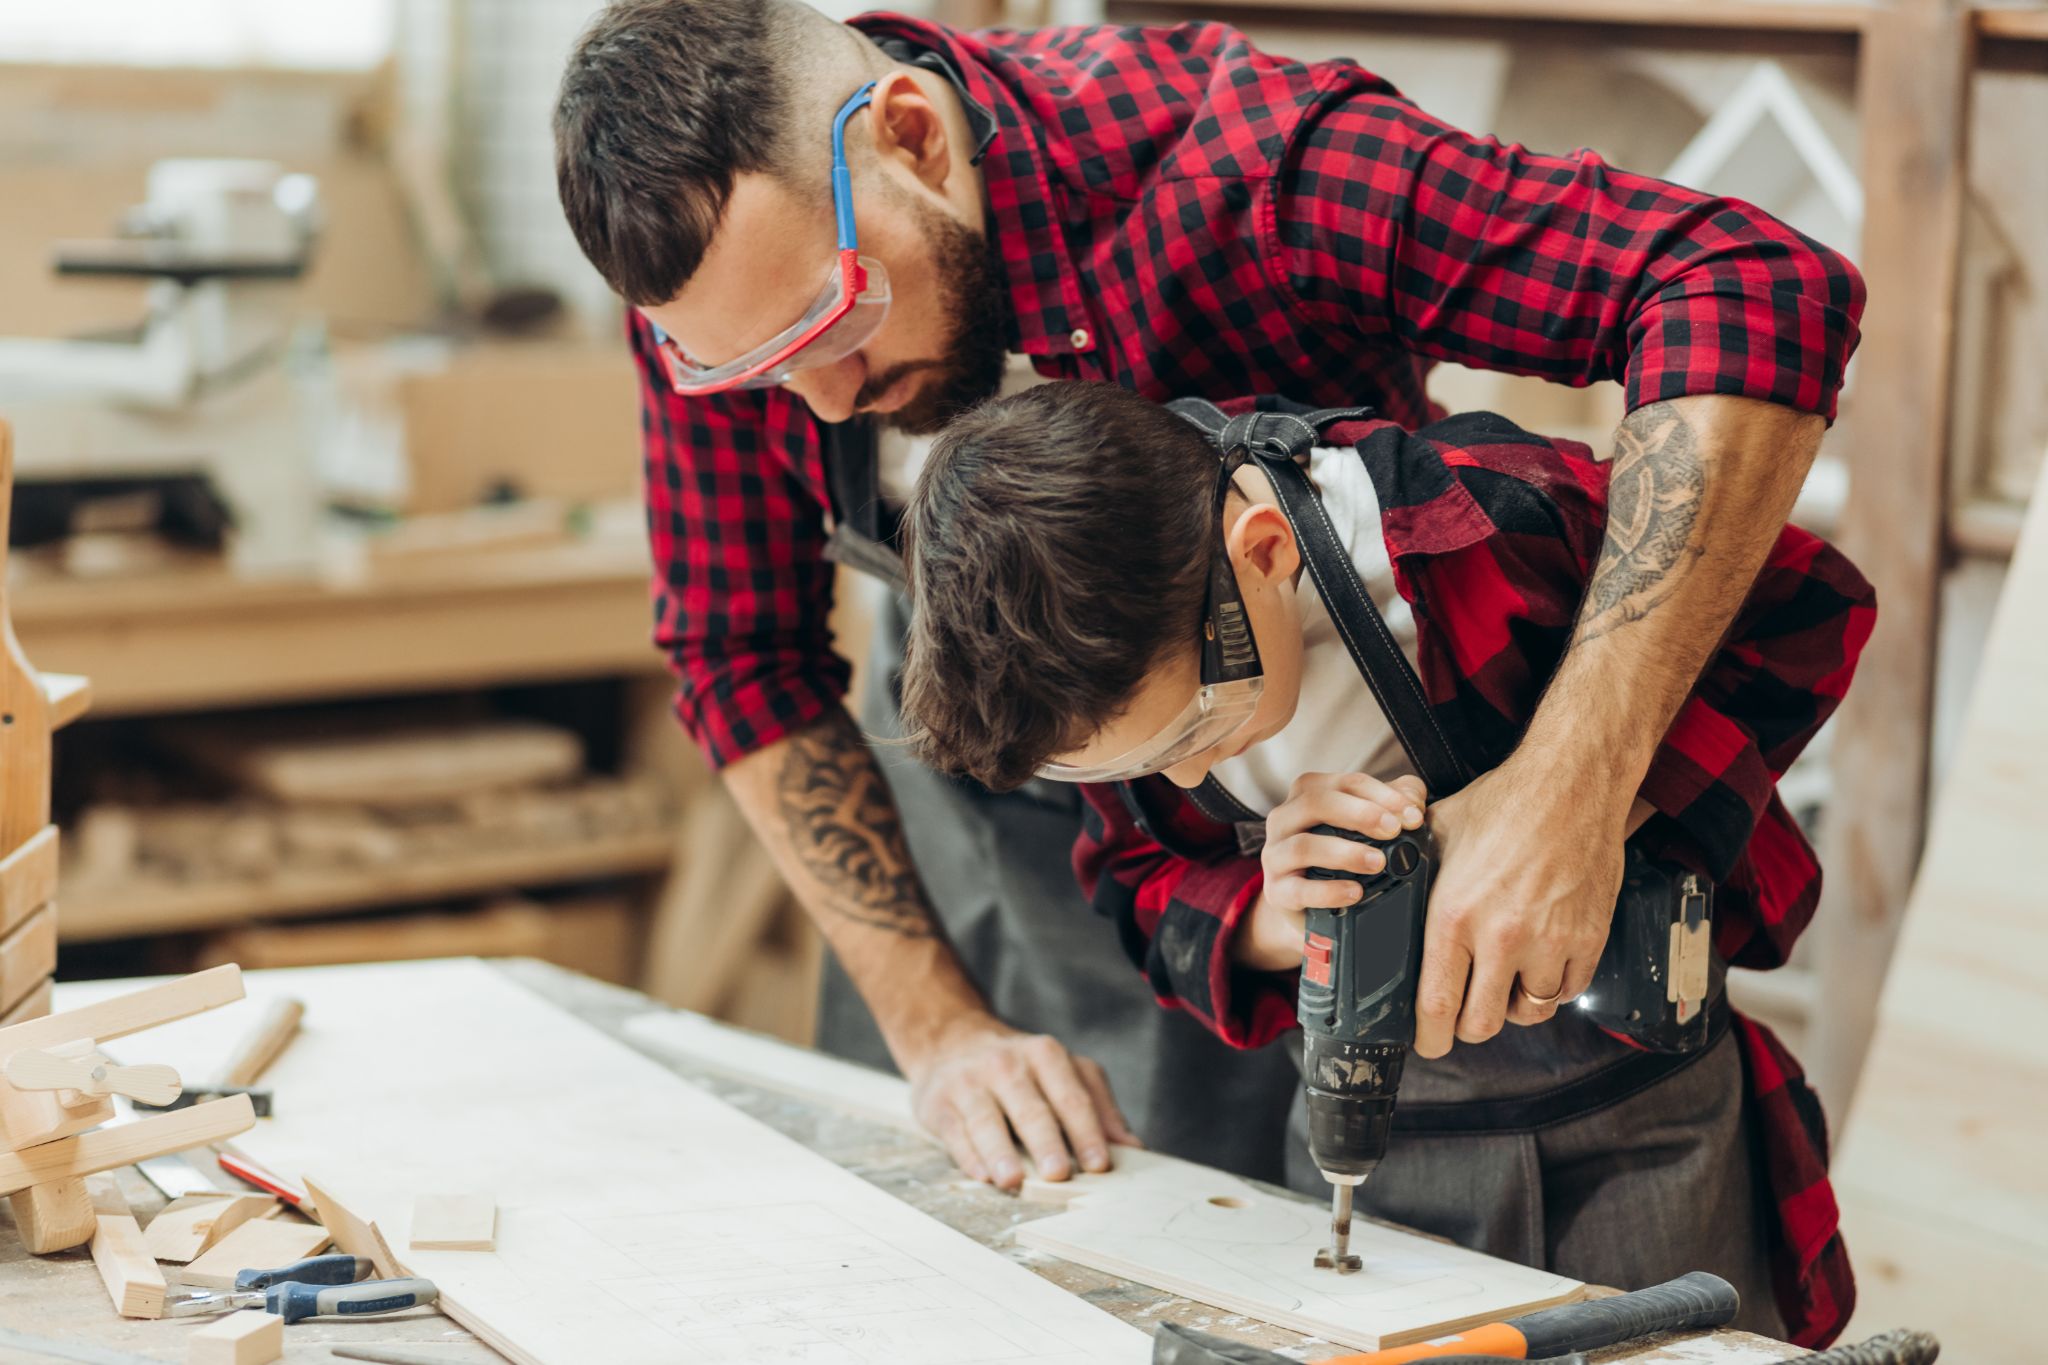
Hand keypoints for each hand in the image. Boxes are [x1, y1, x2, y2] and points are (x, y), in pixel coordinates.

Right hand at [905, 1013, 1139, 1190]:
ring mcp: (969, 1082)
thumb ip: (1098, 1106)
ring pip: (986, 1119)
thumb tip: (1133, 1147)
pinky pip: (955, 1131)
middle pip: (1030, 1107)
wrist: (950, 1040)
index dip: (1087, 1131)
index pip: (1072, 1096)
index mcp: (1045, 1055)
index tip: (1100, 1164)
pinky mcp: (938, 1103)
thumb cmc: (1019, 1068)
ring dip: (1000, 1151)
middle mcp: (1006, 1064)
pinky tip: (982, 1175)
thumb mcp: (1062, 1072)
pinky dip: (968, 1155)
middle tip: (1058, 1174)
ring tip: (1014, 1179)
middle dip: (1045, 1141)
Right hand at [1235, 773, 1429, 972]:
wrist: (1312, 904)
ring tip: (1378, 862)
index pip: (1346, 782)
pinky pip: (1298, 889)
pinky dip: (1329, 891)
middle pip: (1316, 801)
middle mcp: (1285, 819)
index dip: (1383, 795)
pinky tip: (1355, 892)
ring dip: (1345, 852)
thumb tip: (1413, 803)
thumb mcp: (1366, 825)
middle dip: (1360, 814)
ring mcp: (1276, 855)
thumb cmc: (1341, 856)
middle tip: (1394, 831)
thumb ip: (1394, 803)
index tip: (1413, 817)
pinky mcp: (1276, 891)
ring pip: (1304, 845)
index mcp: (1308, 794)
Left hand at [1411, 758, 1628, 1057]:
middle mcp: (1501, 938)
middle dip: (1467, 1026)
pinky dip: (1551, 989)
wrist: (1571, 784)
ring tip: (1502, 983)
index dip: (1429, 1037)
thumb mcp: (1437, 835)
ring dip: (1512, 1005)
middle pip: (1481, 1024)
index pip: (1437, 1005)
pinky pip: (1567, 992)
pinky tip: (1538, 967)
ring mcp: (1550, 943)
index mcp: (1454, 916)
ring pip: (1528, 1012)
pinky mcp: (1588, 940)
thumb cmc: (1501, 805)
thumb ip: (1413, 874)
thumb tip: (1386, 892)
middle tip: (1463, 1013)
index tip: (1426, 1041)